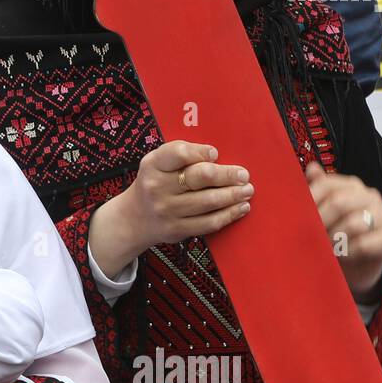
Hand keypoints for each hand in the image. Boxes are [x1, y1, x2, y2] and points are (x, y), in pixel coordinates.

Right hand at [89, 141, 252, 275]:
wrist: (134, 218)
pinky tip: (241, 207)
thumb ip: (182, 154)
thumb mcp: (158, 162)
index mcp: (153, 165)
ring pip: (209, 201)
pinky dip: (230, 214)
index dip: (200, 152)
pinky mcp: (177, 230)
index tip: (215, 154)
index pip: (178, 153)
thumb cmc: (155, 183)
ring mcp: (167, 211)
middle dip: (227, 175)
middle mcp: (158, 187)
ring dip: (234, 195)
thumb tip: (215, 157)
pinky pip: (209, 223)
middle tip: (243, 175)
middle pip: (200, 177)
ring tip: (247, 190)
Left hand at [305, 163, 381, 301]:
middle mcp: (369, 196)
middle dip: (320, 222)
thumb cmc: (331, 235)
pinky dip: (348, 252)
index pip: (327, 184)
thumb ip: (314, 189)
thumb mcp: (318, 212)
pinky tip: (342, 255)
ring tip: (325, 248)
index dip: (309, 200)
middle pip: (339, 202)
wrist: (351, 267)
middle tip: (309, 236)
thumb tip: (312, 167)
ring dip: (334, 239)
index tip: (294, 216)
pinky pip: (366, 244)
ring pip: (354, 224)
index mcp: (350, 185)